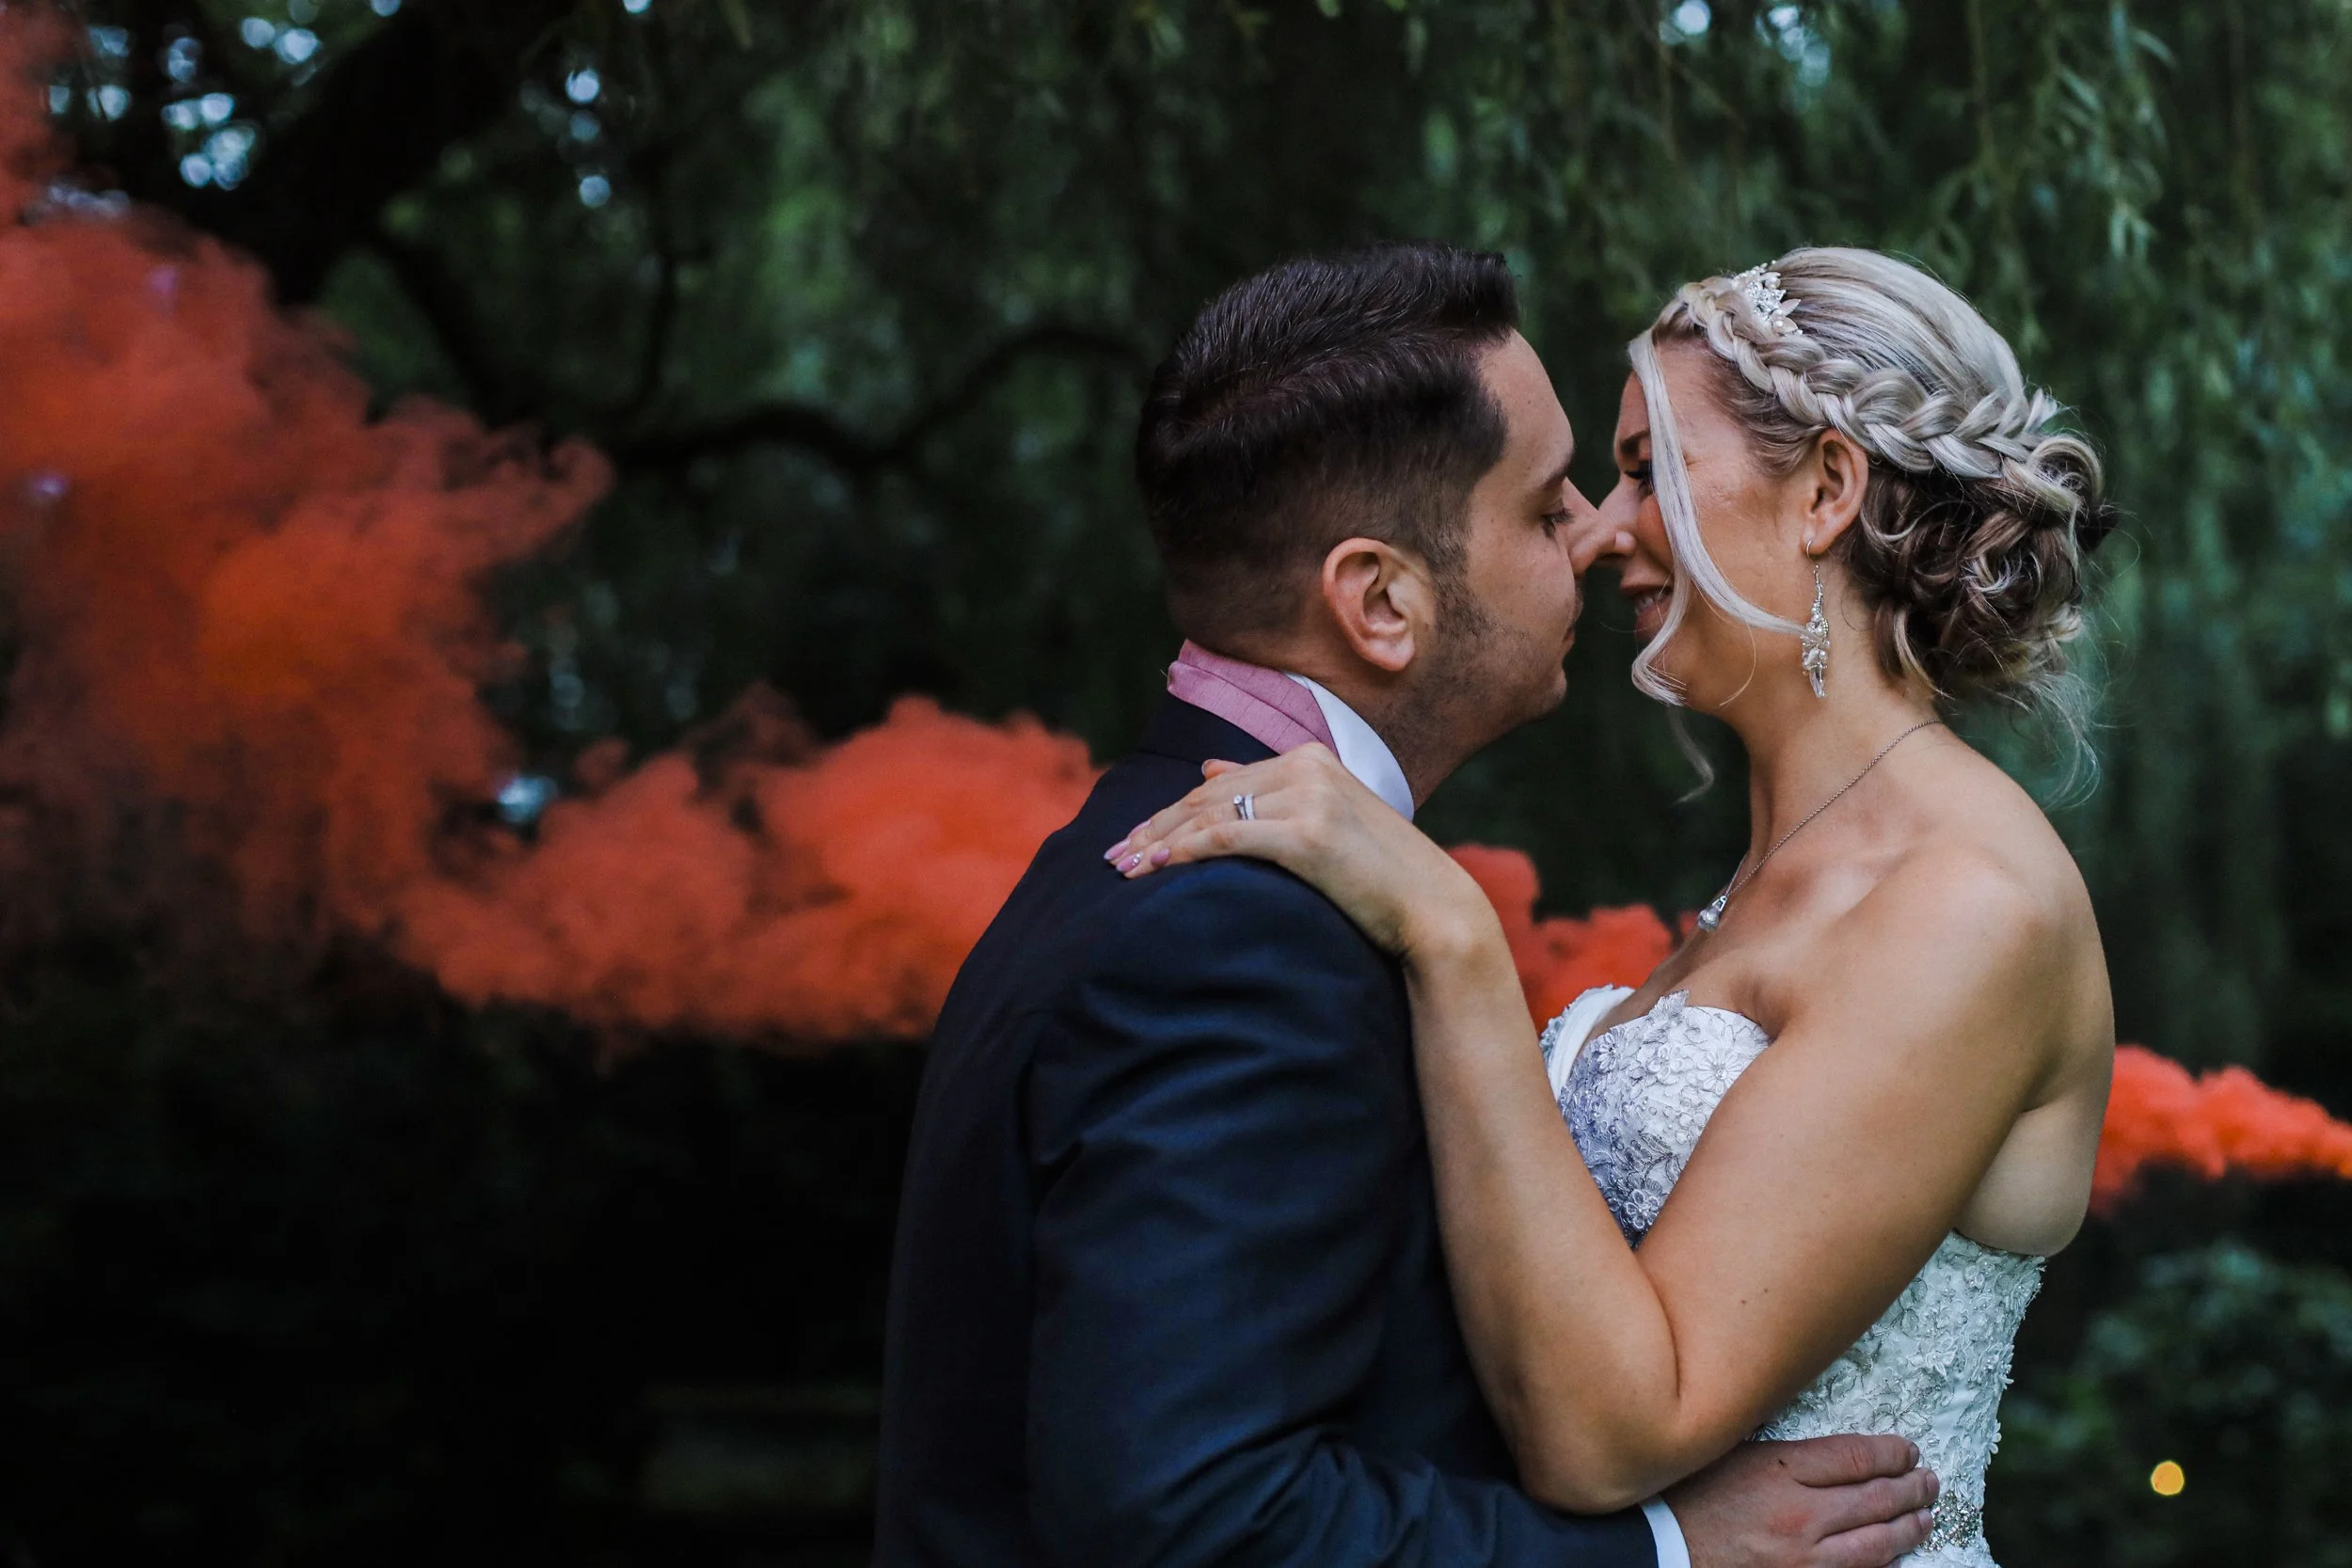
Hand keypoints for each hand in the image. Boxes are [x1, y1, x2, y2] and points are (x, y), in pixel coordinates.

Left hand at [1102, 745, 1493, 960]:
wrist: (1433, 908)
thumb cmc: (1380, 876)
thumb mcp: (1325, 818)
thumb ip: (1270, 791)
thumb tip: (1209, 767)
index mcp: (1309, 758)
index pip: (1221, 782)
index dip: (1172, 811)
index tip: (1135, 838)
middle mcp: (1306, 767)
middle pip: (1206, 795)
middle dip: (1154, 827)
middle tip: (1113, 856)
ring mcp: (1308, 797)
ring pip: (1209, 815)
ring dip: (1158, 843)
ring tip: (1121, 868)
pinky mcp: (1307, 833)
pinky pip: (1228, 838)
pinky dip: (1186, 851)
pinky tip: (1156, 868)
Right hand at [1666, 1436, 1937, 1567]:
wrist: (1662, 1547)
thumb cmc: (1689, 1496)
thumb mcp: (1733, 1455)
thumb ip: (1784, 1453)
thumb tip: (1830, 1448)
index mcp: (1780, 1471)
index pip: (1857, 1457)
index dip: (1892, 1453)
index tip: (1908, 1450)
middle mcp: (1800, 1514)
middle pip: (1876, 1497)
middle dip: (1912, 1487)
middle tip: (1928, 1481)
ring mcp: (1803, 1557)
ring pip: (1877, 1542)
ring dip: (1908, 1527)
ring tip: (1924, 1516)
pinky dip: (1882, 1562)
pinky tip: (1894, 1553)